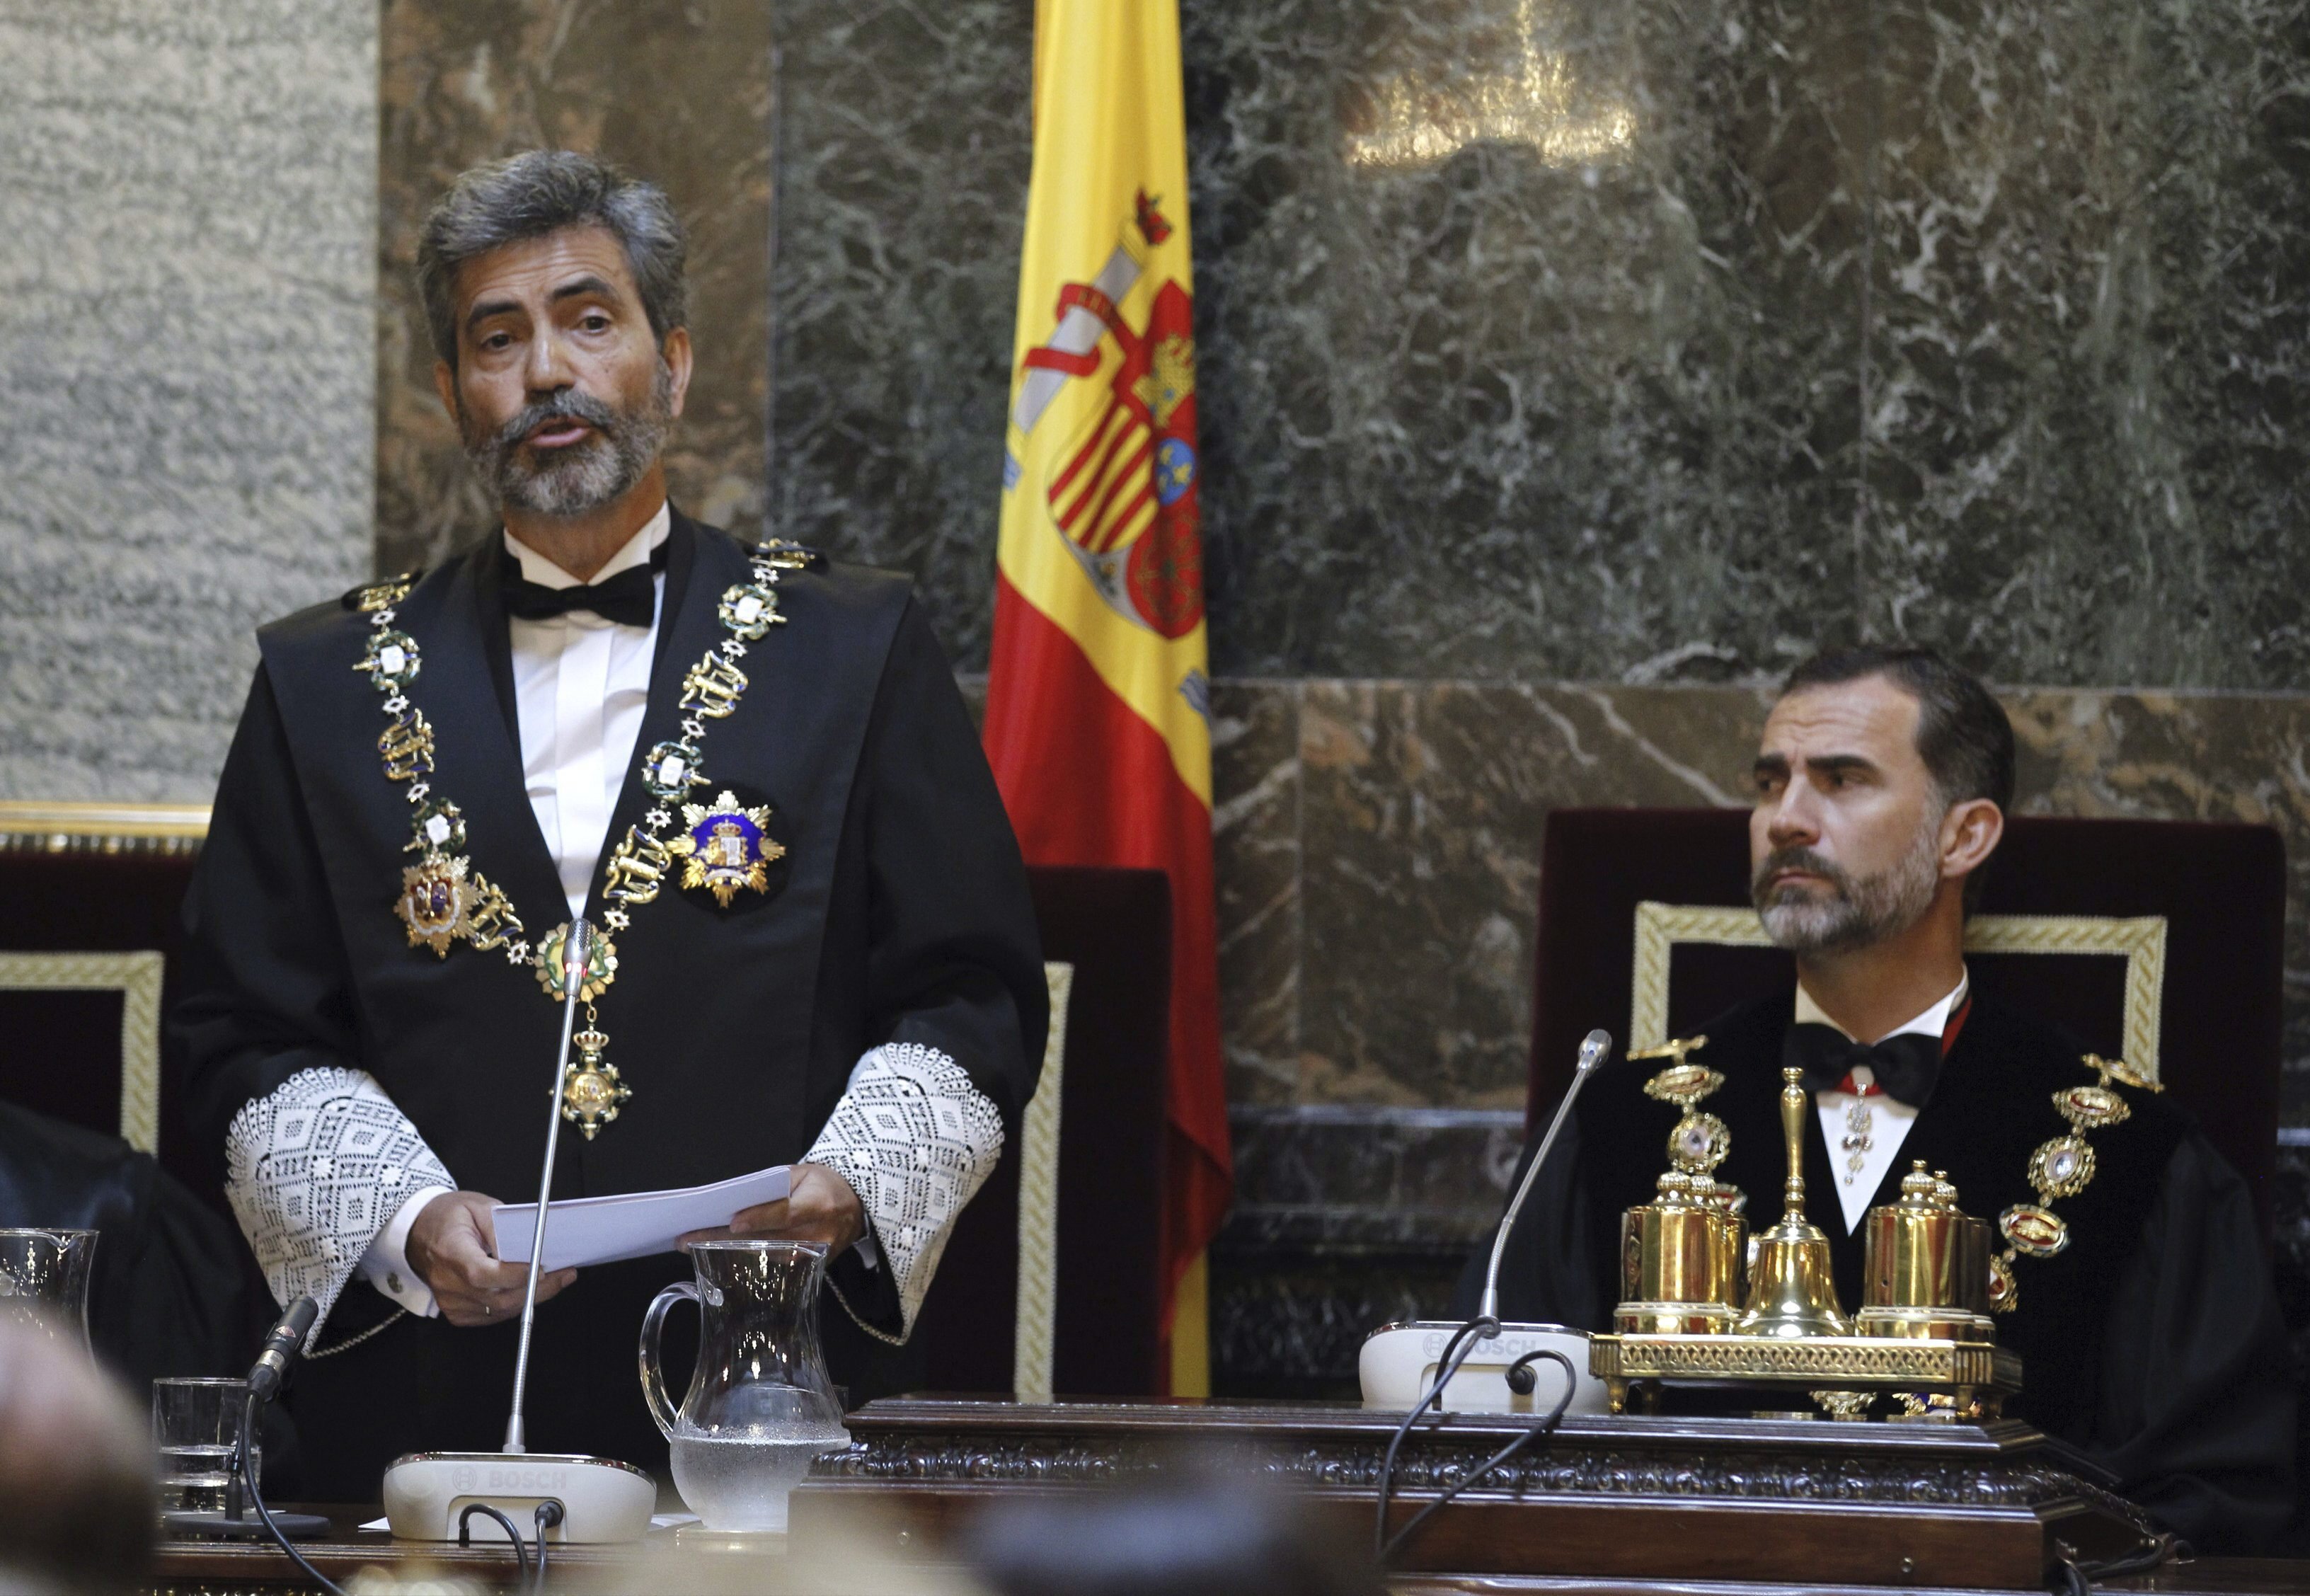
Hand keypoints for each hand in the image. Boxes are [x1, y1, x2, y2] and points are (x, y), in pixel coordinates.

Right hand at [406, 1190, 576, 1327]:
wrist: (418, 1231)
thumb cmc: (449, 1216)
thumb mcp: (477, 1206)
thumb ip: (502, 1227)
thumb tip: (528, 1245)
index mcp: (450, 1253)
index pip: (482, 1274)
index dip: (513, 1276)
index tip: (542, 1268)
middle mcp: (447, 1283)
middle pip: (497, 1297)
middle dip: (537, 1288)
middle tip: (565, 1274)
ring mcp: (450, 1302)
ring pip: (499, 1310)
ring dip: (532, 1297)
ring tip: (557, 1280)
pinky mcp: (456, 1312)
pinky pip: (492, 1315)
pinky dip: (515, 1303)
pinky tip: (532, 1290)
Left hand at [678, 1163, 864, 1254]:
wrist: (856, 1206)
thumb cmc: (822, 1184)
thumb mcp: (801, 1175)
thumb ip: (773, 1188)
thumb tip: (736, 1202)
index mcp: (819, 1204)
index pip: (786, 1214)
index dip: (760, 1218)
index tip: (732, 1222)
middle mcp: (819, 1235)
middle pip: (767, 1239)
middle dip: (725, 1239)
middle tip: (688, 1239)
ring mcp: (814, 1256)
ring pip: (765, 1255)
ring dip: (727, 1250)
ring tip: (693, 1244)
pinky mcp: (809, 1267)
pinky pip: (772, 1262)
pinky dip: (744, 1255)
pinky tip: (717, 1251)